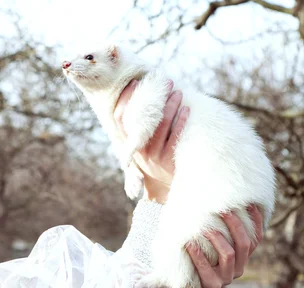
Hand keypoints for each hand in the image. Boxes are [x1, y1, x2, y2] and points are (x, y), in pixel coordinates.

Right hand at [114, 80, 189, 202]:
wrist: (167, 186)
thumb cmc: (155, 159)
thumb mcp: (142, 147)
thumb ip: (139, 129)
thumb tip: (144, 96)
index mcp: (129, 145)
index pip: (120, 119)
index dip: (125, 99)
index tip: (135, 81)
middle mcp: (138, 151)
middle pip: (141, 120)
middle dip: (151, 99)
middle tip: (164, 82)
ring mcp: (153, 157)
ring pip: (159, 128)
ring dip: (169, 107)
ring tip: (178, 92)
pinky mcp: (168, 161)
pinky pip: (175, 138)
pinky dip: (181, 122)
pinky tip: (187, 110)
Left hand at [187, 205, 263, 287]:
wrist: (180, 286)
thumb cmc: (192, 258)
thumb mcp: (206, 244)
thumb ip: (213, 229)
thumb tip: (209, 201)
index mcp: (240, 258)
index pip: (255, 239)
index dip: (256, 222)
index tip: (248, 204)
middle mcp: (237, 268)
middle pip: (244, 244)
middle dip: (235, 224)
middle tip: (222, 210)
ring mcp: (226, 278)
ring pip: (229, 255)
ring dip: (217, 238)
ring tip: (205, 228)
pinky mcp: (212, 285)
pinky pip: (206, 268)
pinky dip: (198, 254)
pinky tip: (189, 244)